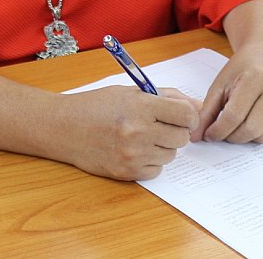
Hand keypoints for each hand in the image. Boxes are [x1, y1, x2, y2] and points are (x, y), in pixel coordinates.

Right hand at [57, 86, 199, 179]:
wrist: (65, 127)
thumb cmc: (98, 106)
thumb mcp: (132, 92)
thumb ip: (167, 97)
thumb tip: (196, 107)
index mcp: (142, 106)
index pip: (186, 115)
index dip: (188, 115)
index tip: (182, 115)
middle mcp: (139, 131)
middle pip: (181, 138)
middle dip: (175, 131)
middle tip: (160, 125)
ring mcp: (133, 154)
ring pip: (170, 155)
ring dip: (163, 146)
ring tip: (144, 136)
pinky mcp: (126, 172)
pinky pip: (156, 170)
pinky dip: (151, 161)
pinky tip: (136, 150)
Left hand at [195, 50, 262, 143]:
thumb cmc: (241, 71)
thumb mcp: (220, 85)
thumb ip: (207, 111)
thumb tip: (195, 136)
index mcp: (255, 78)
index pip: (234, 116)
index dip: (218, 130)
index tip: (209, 135)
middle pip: (250, 129)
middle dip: (232, 137)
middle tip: (223, 133)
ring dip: (247, 138)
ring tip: (239, 125)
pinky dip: (262, 136)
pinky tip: (255, 122)